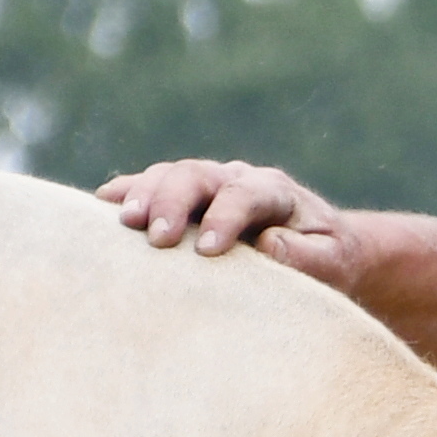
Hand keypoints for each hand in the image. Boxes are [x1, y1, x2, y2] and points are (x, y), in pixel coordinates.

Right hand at [100, 158, 353, 283]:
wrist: (322, 245)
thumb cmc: (327, 259)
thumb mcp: (333, 262)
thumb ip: (308, 256)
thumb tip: (268, 245)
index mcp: (275, 191)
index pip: (246, 195)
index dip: (225, 218)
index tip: (207, 251)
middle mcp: (237, 177)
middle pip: (197, 175)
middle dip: (174, 203)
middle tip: (156, 240)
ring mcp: (208, 182)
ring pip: (170, 174)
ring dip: (145, 194)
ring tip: (124, 223)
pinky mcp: (185, 195)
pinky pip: (151, 182)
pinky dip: (128, 190)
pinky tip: (103, 204)